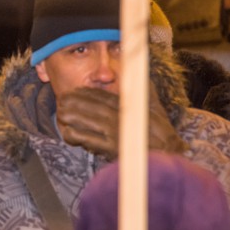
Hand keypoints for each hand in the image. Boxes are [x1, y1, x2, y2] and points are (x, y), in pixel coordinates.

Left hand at [56, 88, 185, 159]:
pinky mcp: (111, 148)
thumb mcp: (155, 107)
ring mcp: (115, 133)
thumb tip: (139, 74)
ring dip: (72, 116)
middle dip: (75, 101)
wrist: (168, 155)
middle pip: (92, 106)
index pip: (103, 96)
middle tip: (61, 99)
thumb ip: (144, 91)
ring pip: (88, 120)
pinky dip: (77, 136)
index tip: (74, 90)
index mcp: (128, 107)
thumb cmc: (161, 133)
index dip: (86, 93)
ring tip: (60, 113)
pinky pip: (89, 140)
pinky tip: (67, 132)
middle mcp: (120, 117)